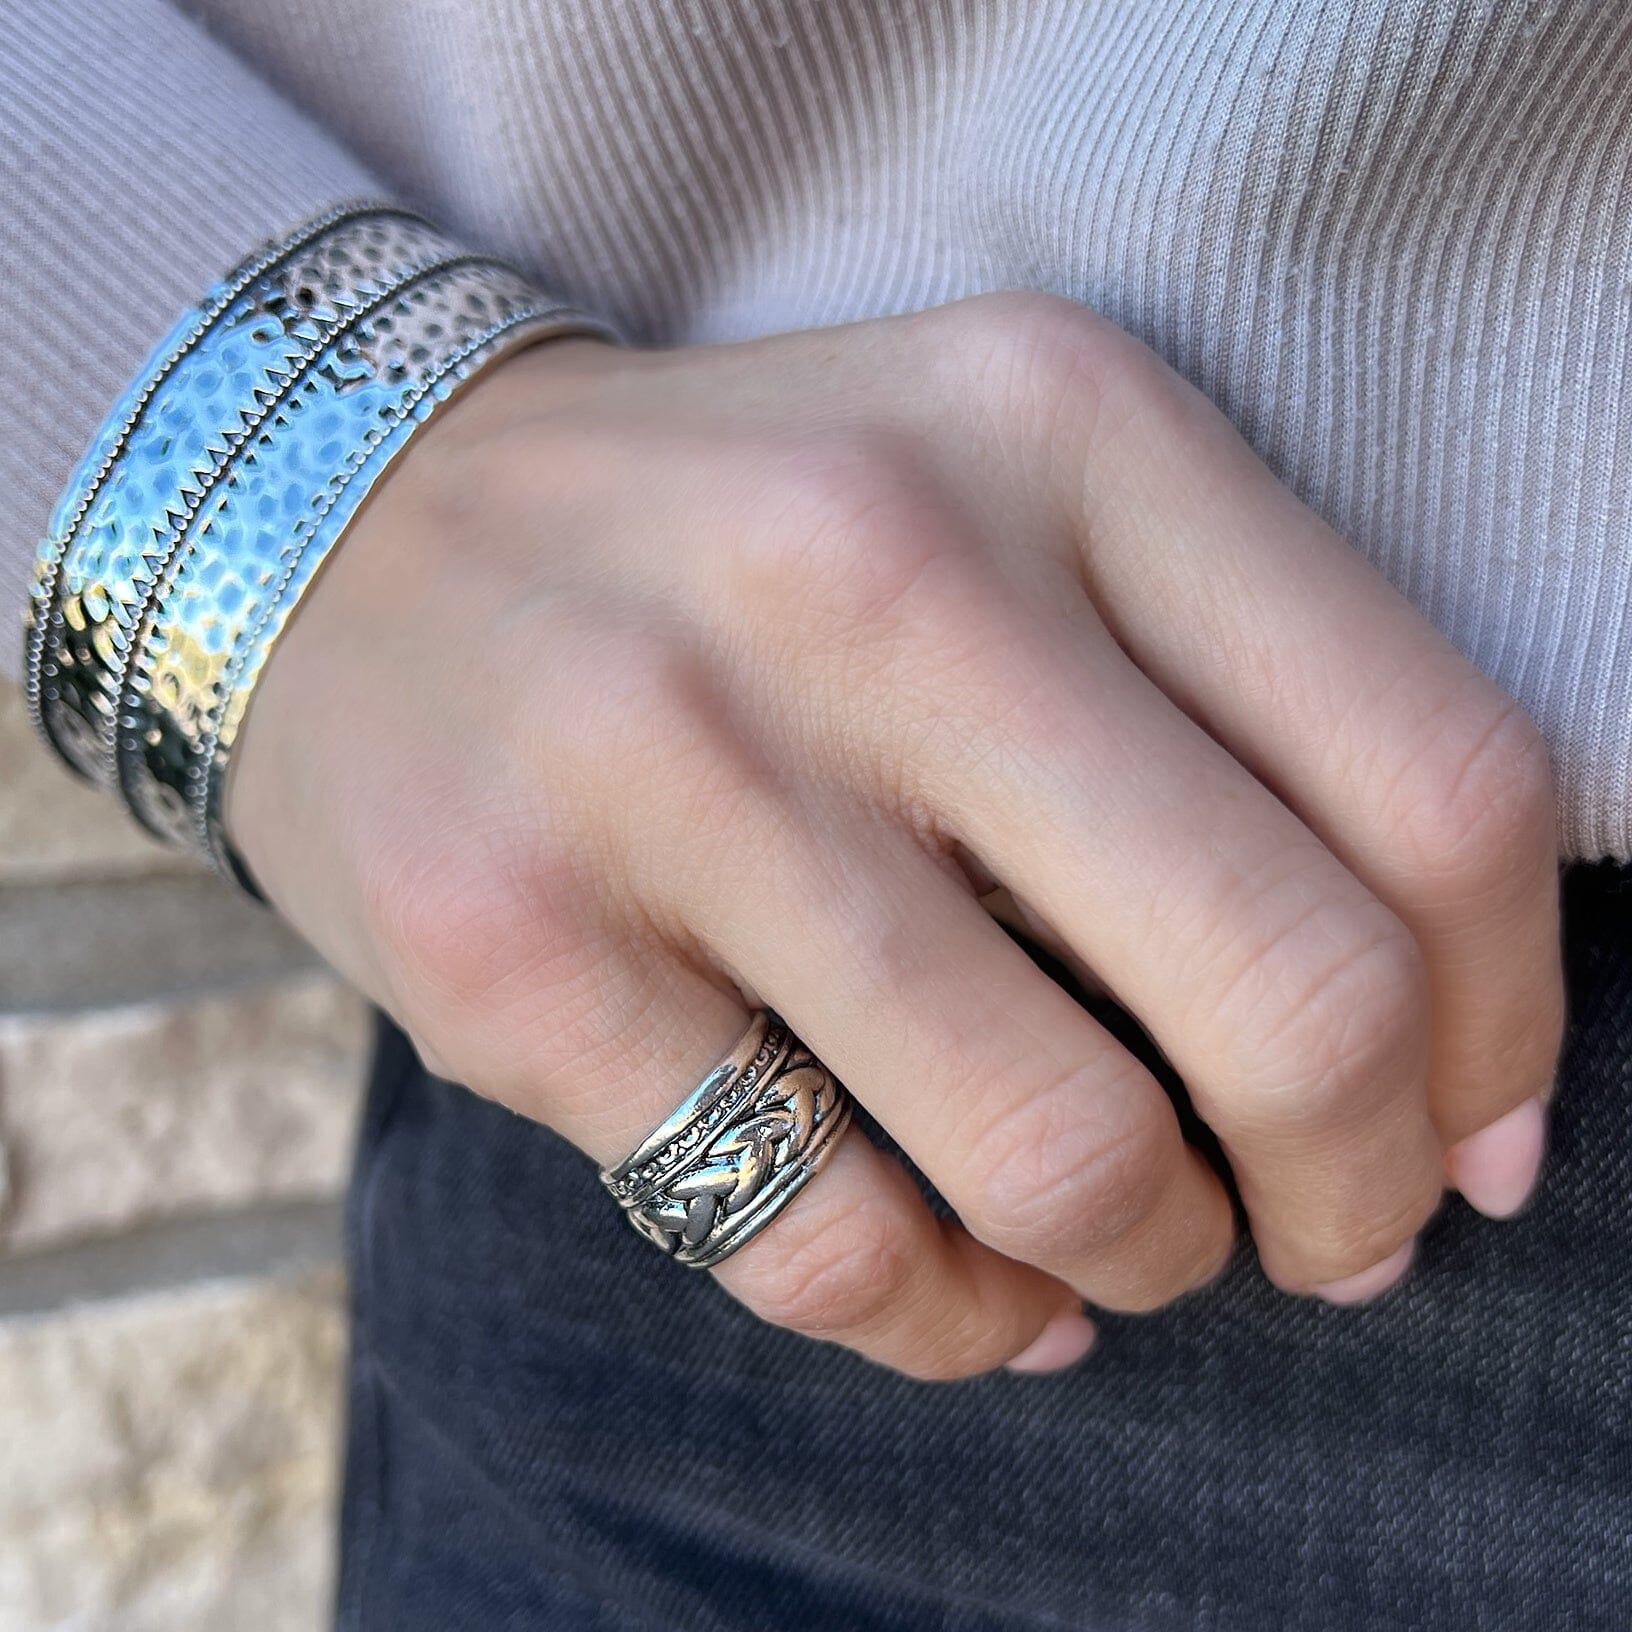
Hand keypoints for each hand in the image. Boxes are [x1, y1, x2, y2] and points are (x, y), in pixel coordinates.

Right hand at [230, 294, 1562, 1377]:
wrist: (357, 525)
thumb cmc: (742, 538)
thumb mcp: (1006, 496)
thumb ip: (1237, 709)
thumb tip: (1434, 1066)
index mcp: (1059, 429)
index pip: (1434, 778)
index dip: (1509, 1018)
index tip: (1480, 1136)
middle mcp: (878, 575)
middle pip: (1290, 989)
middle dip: (1357, 1184)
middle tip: (1336, 1235)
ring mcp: (677, 765)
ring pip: (1060, 1150)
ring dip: (1146, 1255)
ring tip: (1132, 1247)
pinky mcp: (522, 950)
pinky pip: (829, 1240)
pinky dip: (952, 1318)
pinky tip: (974, 1294)